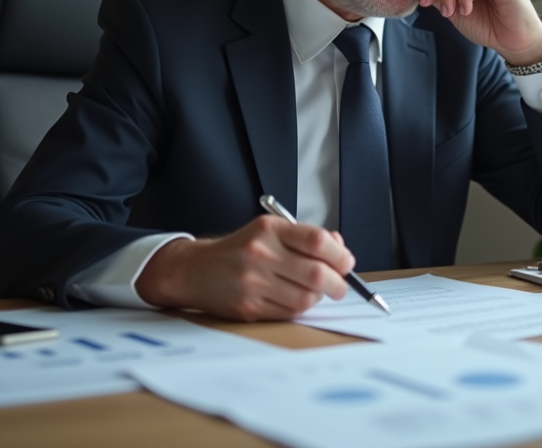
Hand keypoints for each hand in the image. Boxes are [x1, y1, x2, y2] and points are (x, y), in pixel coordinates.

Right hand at [135, 216, 355, 320]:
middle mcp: (260, 253)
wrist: (195, 270)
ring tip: (313, 292)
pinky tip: (293, 299)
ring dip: (317, 298)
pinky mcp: (248, 307)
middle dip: (337, 284)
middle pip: (316, 274)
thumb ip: (305, 238)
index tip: (346, 263)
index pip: (317, 241)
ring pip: (305, 297)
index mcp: (269, 229)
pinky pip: (289, 312)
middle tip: (340, 286)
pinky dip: (299, 308)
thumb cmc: (239, 250)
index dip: (340, 255)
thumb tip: (340, 248)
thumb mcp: (270, 231)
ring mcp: (253, 282)